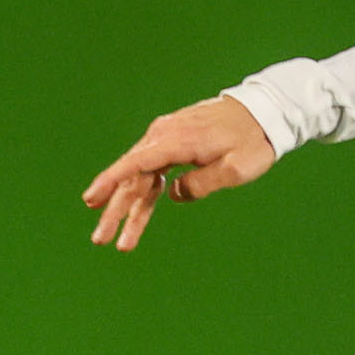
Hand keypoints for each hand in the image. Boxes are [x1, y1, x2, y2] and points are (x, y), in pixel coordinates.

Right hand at [81, 96, 276, 249]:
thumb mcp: (235, 169)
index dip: (110, 182)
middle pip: (132, 177)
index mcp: (177, 140)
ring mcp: (167, 138)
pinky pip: (153, 171)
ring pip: (141, 178)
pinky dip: (145, 195)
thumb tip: (173, 195)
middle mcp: (164, 135)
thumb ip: (202, 184)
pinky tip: (135, 217)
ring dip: (128, 209)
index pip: (135, 163)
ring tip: (119, 242)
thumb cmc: (252, 141)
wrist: (263, 112)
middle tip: (100, 240)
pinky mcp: (174, 143)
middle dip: (115, 210)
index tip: (91, 200)